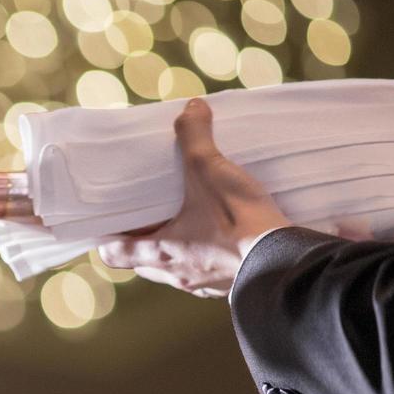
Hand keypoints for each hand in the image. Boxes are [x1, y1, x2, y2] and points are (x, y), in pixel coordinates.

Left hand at [98, 99, 288, 297]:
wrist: (286, 261)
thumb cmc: (239, 222)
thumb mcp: (210, 170)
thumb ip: (195, 138)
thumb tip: (190, 108)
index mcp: (160, 254)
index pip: (114, 255)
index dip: (107, 238)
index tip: (111, 222)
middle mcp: (177, 276)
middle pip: (143, 264)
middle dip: (143, 241)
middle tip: (149, 215)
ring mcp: (204, 285)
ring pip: (176, 270)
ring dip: (175, 250)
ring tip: (186, 222)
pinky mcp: (231, 285)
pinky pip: (208, 274)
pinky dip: (206, 258)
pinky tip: (220, 238)